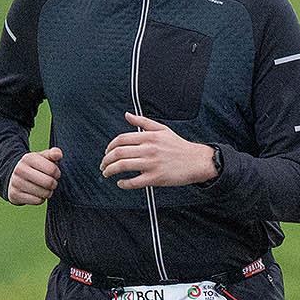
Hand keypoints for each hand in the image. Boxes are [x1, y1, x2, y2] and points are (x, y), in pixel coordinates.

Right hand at [8, 147, 62, 204]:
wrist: (13, 176)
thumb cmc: (34, 167)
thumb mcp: (43, 157)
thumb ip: (53, 153)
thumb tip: (58, 154)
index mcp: (28, 158)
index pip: (52, 169)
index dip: (57, 173)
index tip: (54, 173)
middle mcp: (20, 170)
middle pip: (49, 182)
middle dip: (54, 184)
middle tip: (51, 182)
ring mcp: (16, 182)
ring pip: (44, 193)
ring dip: (48, 192)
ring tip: (44, 188)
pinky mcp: (15, 195)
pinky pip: (38, 201)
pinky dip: (41, 199)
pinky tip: (37, 194)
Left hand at [100, 114, 217, 188]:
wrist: (197, 161)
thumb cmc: (179, 146)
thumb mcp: (162, 129)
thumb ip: (143, 122)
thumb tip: (127, 115)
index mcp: (149, 137)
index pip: (121, 139)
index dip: (109, 146)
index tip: (107, 152)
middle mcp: (149, 149)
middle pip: (118, 153)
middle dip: (106, 160)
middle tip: (103, 164)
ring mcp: (151, 164)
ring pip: (123, 166)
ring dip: (110, 170)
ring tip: (107, 173)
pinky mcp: (156, 178)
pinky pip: (134, 182)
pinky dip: (124, 183)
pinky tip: (121, 183)